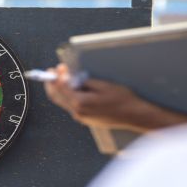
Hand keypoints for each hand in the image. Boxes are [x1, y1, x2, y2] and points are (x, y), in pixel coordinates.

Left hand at [44, 64, 186, 132]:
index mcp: (80, 103)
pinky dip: (68, 96)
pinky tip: (74, 88)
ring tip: (63, 77)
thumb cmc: (122, 99)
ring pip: (62, 101)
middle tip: (53, 71)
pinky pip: (71, 106)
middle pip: (56, 97)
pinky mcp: (84, 119)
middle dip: (52, 83)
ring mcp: (80, 117)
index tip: (55, 67)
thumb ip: (82, 81)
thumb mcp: (102, 85)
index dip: (56, 76)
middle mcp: (77, 112)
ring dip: (60, 89)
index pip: (60, 88)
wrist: (134, 116)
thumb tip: (68, 76)